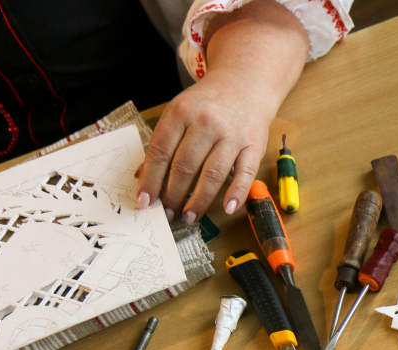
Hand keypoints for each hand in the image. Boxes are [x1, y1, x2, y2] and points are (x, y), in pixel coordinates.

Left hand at [136, 71, 275, 223]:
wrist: (245, 84)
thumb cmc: (208, 103)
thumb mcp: (180, 113)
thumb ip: (163, 142)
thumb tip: (143, 177)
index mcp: (181, 112)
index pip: (160, 152)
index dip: (151, 180)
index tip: (145, 201)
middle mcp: (206, 122)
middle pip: (184, 167)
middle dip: (173, 195)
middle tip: (167, 214)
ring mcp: (231, 134)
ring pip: (212, 174)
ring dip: (199, 201)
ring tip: (189, 217)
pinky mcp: (254, 145)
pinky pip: (245, 174)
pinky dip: (236, 194)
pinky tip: (227, 208)